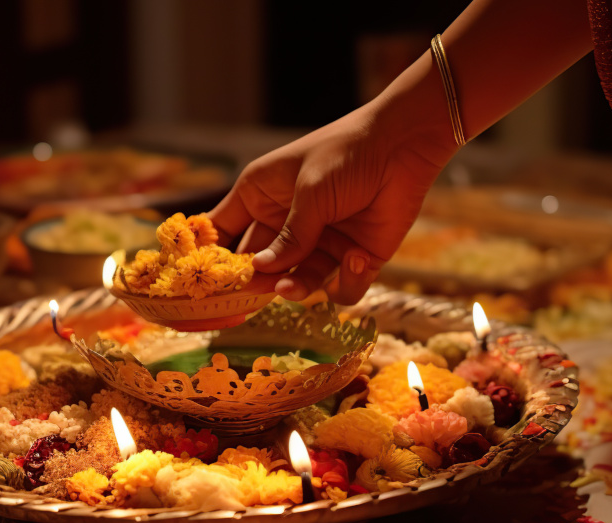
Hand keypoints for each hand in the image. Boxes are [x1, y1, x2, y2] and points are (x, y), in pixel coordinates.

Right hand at [210, 58, 457, 304]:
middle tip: (256, 289)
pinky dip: (347, 280)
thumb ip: (289, 236)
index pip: (224, 229)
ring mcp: (321, 243)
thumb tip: (259, 271)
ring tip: (289, 288)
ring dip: (296, 287)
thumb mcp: (310, 192)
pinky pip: (342, 288)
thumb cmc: (346, 153)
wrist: (406, 144)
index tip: (206, 279)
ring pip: (299, 282)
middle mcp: (287, 223)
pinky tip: (356, 256)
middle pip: (260, 264)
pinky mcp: (355, 258)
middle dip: (257, 280)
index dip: (214, 255)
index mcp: (262, 195)